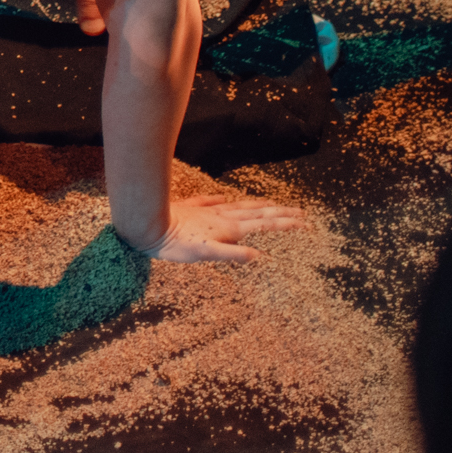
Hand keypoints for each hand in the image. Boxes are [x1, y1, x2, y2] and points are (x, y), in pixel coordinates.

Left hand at [131, 193, 307, 264]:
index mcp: (228, 229)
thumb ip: (232, 253)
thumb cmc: (175, 243)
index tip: (304, 222)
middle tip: (299, 211)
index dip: (284, 224)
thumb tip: (258, 255)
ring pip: (237, 207)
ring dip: (257, 206)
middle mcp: (221, 218)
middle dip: (279, 213)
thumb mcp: (206, 254)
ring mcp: (206, 212)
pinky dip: (221, 200)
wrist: (147, 224)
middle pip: (255, 214)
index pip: (263, 225)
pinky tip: (224, 197)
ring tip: (271, 202)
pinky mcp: (190, 209)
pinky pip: (210, 202)